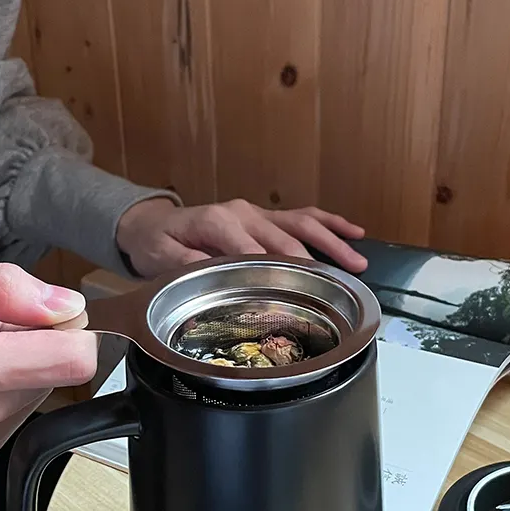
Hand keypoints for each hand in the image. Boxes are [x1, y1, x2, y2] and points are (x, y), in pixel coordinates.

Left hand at [116, 198, 367, 278]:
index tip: (294, 297)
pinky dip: (328, 222)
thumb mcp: (161, 257)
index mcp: (218, 223)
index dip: (274, 275)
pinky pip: (301, 215)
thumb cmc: (157, 243)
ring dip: (332, 240)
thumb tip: (216, 272)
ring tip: (357, 259)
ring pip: (302, 223)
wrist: (151, 223)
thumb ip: (186, 264)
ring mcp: (256, 213)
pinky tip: (353, 231)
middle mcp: (242, 213)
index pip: (254, 252)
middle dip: (314, 262)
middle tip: (338, 285)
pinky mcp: (264, 216)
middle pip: (286, 238)